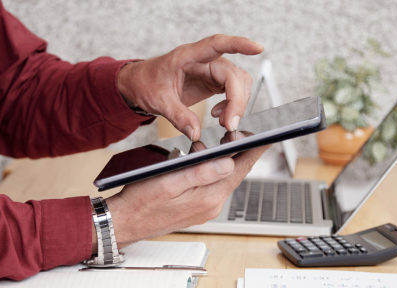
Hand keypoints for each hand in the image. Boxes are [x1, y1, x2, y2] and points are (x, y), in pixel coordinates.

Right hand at [104, 144, 269, 245]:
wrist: (124, 223)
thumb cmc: (141, 202)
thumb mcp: (169, 182)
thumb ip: (201, 173)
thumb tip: (229, 163)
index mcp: (208, 198)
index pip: (240, 170)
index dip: (254, 150)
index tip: (267, 136)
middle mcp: (211, 206)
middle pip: (235, 174)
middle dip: (242, 154)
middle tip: (246, 134)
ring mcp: (205, 209)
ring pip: (224, 180)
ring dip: (226, 163)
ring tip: (227, 144)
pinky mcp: (197, 210)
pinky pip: (213, 188)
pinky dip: (214, 173)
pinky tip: (207, 163)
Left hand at [117, 34, 263, 140]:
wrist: (139, 85)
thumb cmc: (146, 83)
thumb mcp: (158, 101)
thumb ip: (177, 116)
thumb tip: (195, 133)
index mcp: (187, 56)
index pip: (216, 44)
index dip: (238, 44)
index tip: (257, 48)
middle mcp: (203, 61)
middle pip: (233, 75)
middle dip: (237, 100)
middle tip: (229, 124)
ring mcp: (210, 71)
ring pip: (238, 83)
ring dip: (237, 104)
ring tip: (223, 121)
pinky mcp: (213, 82)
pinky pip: (233, 91)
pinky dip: (232, 105)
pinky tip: (219, 116)